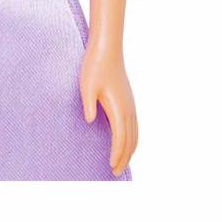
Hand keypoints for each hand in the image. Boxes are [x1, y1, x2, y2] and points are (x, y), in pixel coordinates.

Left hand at [80, 42, 136, 175]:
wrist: (107, 49)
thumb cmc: (94, 66)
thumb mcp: (86, 85)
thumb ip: (88, 104)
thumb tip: (90, 121)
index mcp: (118, 107)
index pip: (120, 138)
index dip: (117, 155)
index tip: (111, 167)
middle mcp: (128, 109)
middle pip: (130, 141)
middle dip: (124, 158)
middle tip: (115, 173)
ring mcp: (131, 105)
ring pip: (135, 134)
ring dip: (130, 151)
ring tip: (121, 163)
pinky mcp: (129, 101)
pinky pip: (134, 126)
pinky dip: (132, 139)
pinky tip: (126, 142)